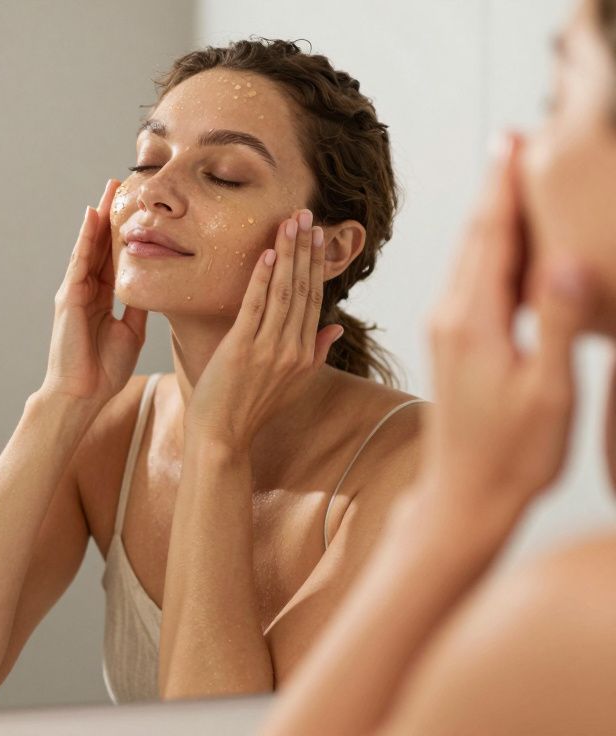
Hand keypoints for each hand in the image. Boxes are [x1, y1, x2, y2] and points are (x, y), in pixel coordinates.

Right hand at [39, 179, 148, 408]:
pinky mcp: (69, 297)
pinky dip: (86, 238)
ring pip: (90, 247)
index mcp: (102, 298)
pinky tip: (93, 216)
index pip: (114, 258)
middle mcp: (87, 290)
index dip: (125, 233)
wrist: (81, 395)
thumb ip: (138, 307)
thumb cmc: (103, 371)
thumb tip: (154, 286)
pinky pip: (79, 261)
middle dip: (111, 215)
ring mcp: (75, 292)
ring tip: (109, 190)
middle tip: (122, 184)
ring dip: (99, 217)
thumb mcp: (131, 332)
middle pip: (101, 245)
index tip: (137, 210)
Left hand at [183, 209, 342, 448]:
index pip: (315, 300)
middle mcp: (293, 349)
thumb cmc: (250, 410)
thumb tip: (334, 329)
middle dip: (306, 250)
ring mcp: (269, 349)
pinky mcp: (243, 349)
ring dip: (289, 254)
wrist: (222, 437)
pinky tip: (269, 253)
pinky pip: (256, 306)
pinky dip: (264, 278)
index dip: (316, 265)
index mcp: (305, 355)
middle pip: (304, 289)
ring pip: (285, 292)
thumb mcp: (292, 385)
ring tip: (291, 223)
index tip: (317, 236)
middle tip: (307, 215)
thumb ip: (315, 355)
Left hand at [420, 132, 588, 517]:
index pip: (490, 238)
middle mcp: (450, 316)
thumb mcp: (547, 393)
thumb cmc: (512, 455)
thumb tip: (563, 262)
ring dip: (489, 215)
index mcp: (473, 321)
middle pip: (474, 238)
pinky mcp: (450, 343)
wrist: (464, 498)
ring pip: (468, 257)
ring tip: (509, 177)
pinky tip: (504, 244)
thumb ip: (553, 325)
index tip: (513, 142)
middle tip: (514, 141)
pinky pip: (466, 280)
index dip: (504, 188)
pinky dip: (485, 250)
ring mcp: (446, 329)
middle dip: (496, 189)